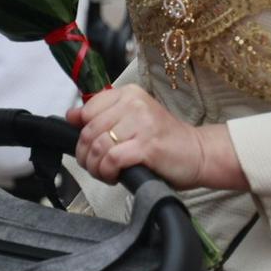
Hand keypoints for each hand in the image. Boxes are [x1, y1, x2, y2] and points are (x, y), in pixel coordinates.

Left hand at [70, 86, 248, 190]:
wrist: (199, 154)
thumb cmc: (164, 140)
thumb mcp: (132, 120)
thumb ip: (103, 116)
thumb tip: (71, 115)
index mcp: (128, 94)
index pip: (87, 111)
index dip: (82, 134)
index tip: (90, 147)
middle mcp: (134, 104)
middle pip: (89, 131)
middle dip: (86, 155)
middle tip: (96, 166)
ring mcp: (142, 124)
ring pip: (98, 146)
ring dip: (96, 167)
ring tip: (105, 173)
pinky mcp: (148, 146)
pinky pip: (112, 159)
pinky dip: (108, 172)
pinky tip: (115, 176)